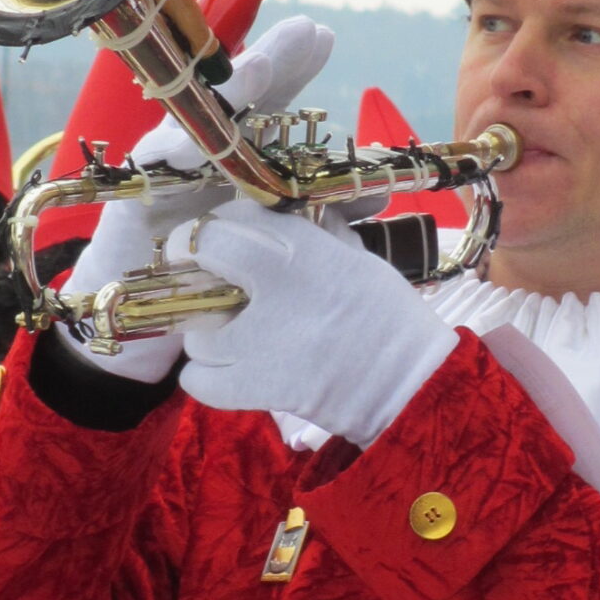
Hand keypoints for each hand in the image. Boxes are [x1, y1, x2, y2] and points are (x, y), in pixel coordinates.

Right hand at [64, 14, 335, 383]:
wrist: (150, 296)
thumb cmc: (218, 256)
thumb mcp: (279, 229)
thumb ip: (324, 205)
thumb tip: (381, 192)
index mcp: (242, 144)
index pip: (271, 96)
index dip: (296, 65)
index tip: (325, 37)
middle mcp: (206, 142)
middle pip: (237, 91)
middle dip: (272, 58)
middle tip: (303, 31)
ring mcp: (169, 161)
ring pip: (198, 116)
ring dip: (228, 93)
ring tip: (259, 69)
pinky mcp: (139, 190)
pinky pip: (154, 164)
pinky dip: (174, 151)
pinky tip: (192, 141)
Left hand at [177, 204, 454, 443]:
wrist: (409, 383)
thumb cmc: (388, 319)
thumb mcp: (357, 259)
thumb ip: (317, 235)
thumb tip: (289, 212)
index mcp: (307, 252)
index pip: (236, 214)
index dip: (220, 221)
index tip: (220, 233)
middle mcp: (278, 289)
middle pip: (201, 252)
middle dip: (189, 258)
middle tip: (198, 273)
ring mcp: (263, 342)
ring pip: (197, 330)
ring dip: (205, 334)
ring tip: (228, 337)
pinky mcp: (260, 387)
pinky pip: (198, 381)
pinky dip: (204, 378)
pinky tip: (223, 373)